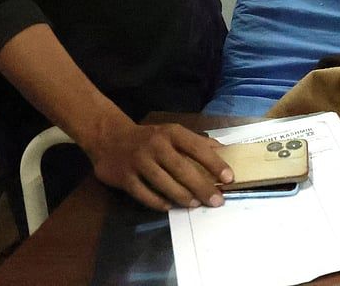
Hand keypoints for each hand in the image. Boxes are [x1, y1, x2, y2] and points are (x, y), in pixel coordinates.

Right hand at [87, 119, 233, 210]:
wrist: (110, 138)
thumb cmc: (150, 138)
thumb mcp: (173, 133)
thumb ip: (197, 142)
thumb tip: (225, 151)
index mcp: (172, 133)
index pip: (198, 147)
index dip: (214, 163)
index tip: (229, 178)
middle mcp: (156, 145)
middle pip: (182, 169)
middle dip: (202, 187)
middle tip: (216, 201)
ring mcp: (139, 161)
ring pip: (164, 183)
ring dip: (182, 196)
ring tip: (195, 204)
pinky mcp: (124, 177)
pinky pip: (144, 194)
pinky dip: (158, 202)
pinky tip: (170, 206)